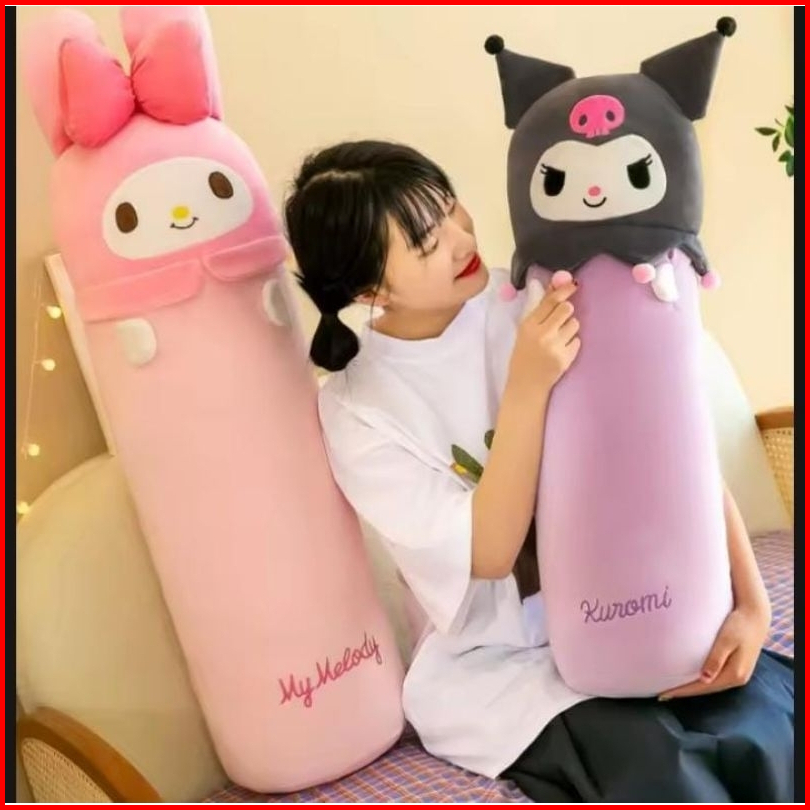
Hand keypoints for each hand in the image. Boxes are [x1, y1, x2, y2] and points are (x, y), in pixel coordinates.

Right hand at [508, 280, 579, 395]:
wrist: (526, 384)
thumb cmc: (523, 355)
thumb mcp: (524, 331)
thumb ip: (539, 310)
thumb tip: (553, 286)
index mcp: (529, 325)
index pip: (550, 301)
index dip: (563, 290)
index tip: (573, 284)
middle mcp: (542, 334)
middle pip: (567, 309)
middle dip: (566, 312)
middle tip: (560, 319)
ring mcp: (555, 347)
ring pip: (575, 324)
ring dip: (569, 329)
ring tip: (558, 339)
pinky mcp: (566, 358)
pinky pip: (577, 341)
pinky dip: (571, 344)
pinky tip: (560, 351)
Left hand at [658, 601, 770, 700]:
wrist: (756, 616)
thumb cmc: (739, 625)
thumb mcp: (726, 640)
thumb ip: (715, 659)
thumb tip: (704, 679)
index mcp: (735, 674)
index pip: (703, 686)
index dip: (683, 691)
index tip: (664, 694)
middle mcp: (738, 679)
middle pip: (707, 689)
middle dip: (685, 692)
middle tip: (663, 695)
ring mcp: (739, 675)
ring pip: (711, 685)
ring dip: (694, 688)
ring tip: (674, 689)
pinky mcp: (737, 668)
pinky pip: (716, 679)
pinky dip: (702, 681)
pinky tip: (693, 679)